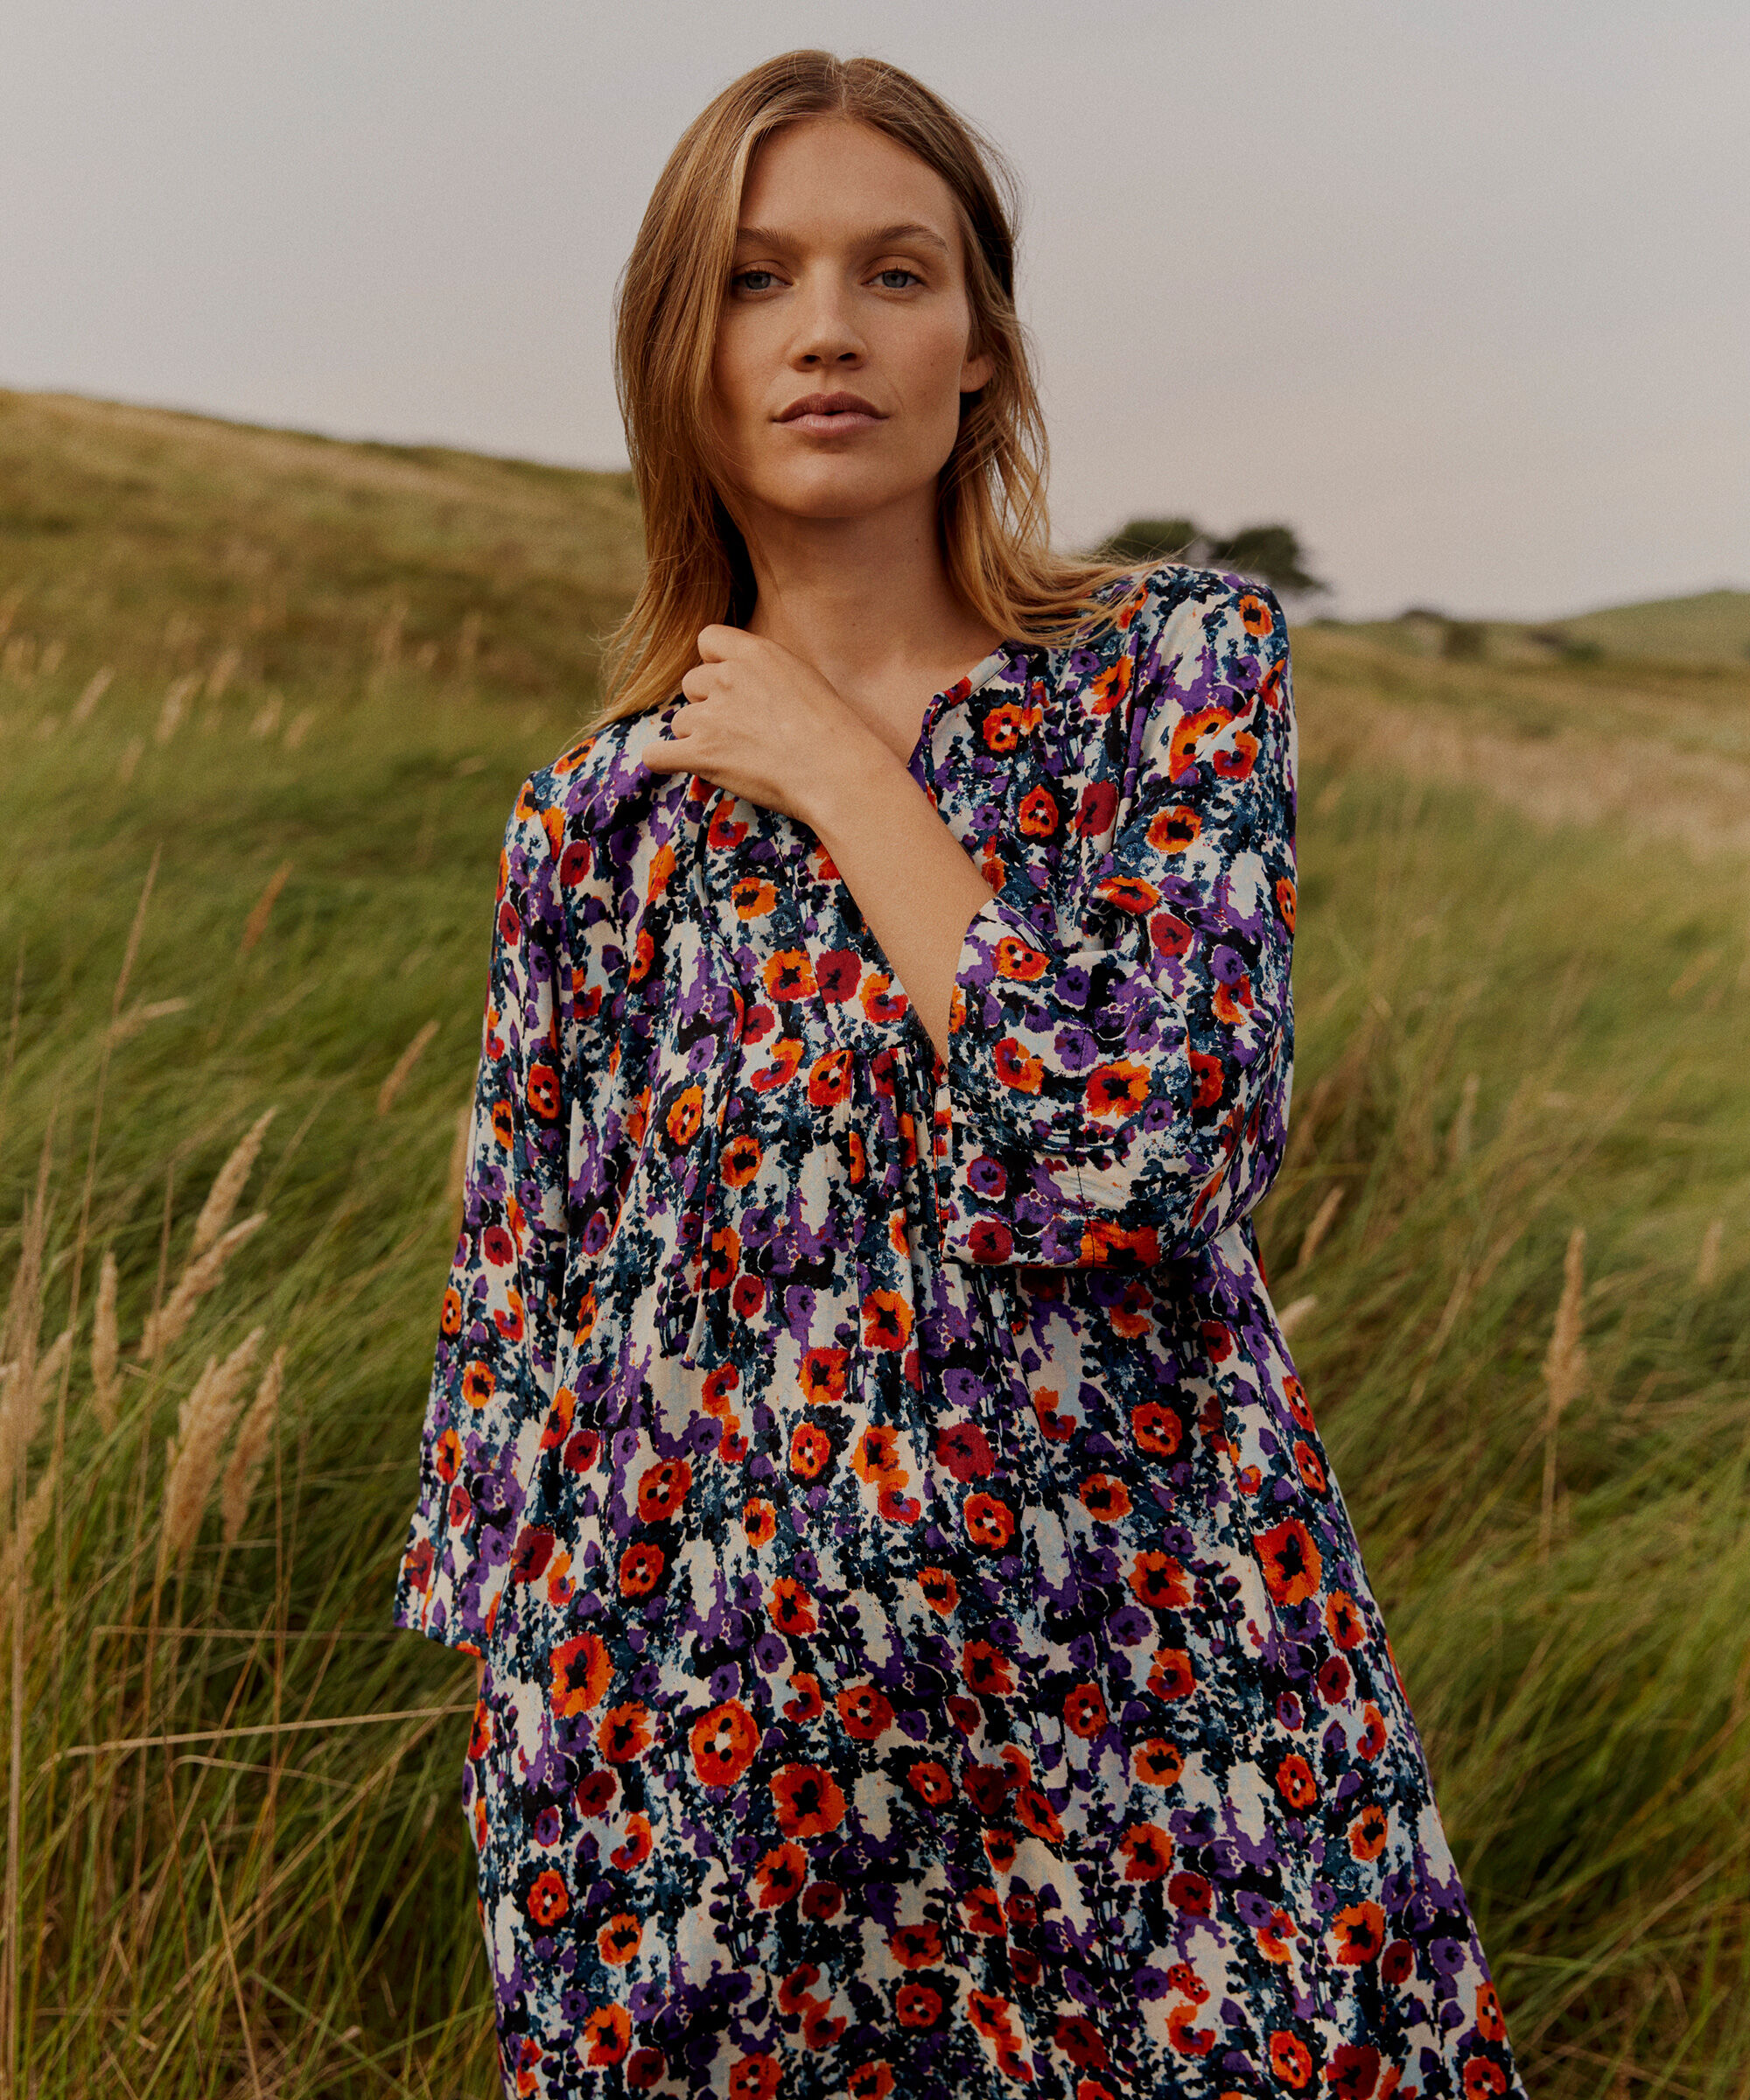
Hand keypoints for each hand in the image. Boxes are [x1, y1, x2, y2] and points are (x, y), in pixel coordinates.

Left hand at [643, 624, 991, 1057]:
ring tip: (732, 757)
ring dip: (696, 737)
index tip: (734, 689)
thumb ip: (777, 677)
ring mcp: (710, 714)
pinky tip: (675, 767)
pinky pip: (657, 752)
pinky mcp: (700, 752)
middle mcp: (726, 676)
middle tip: (740, 731)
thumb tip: (769, 689)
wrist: (843, 775)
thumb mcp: (811, 683)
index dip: (716, 666)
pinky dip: (664, 762)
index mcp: (754, 651)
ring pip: (679, 720)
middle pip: (692, 683)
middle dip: (707, 705)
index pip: (707, 640)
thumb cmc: (842, 736)